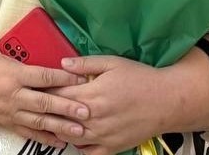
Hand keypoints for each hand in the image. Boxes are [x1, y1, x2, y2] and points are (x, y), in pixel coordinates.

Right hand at [0, 54, 89, 147]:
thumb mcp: (4, 60)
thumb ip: (27, 68)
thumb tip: (53, 74)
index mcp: (12, 75)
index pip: (43, 76)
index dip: (64, 77)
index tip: (81, 79)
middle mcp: (12, 95)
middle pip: (44, 102)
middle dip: (67, 107)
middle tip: (86, 111)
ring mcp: (9, 112)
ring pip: (39, 121)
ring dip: (61, 126)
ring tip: (79, 130)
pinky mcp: (7, 124)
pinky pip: (29, 133)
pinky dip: (45, 138)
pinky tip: (60, 141)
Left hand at [52, 55, 169, 154]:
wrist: (168, 101)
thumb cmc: (140, 79)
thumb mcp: (112, 63)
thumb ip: (85, 64)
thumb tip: (61, 63)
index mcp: (91, 96)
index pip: (56, 95)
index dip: (45, 89)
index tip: (39, 85)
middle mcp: (93, 119)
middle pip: (58, 117)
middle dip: (48, 109)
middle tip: (42, 102)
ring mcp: (102, 136)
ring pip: (68, 137)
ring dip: (59, 127)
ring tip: (56, 118)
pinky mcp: (112, 148)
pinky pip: (87, 153)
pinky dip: (77, 146)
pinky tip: (76, 135)